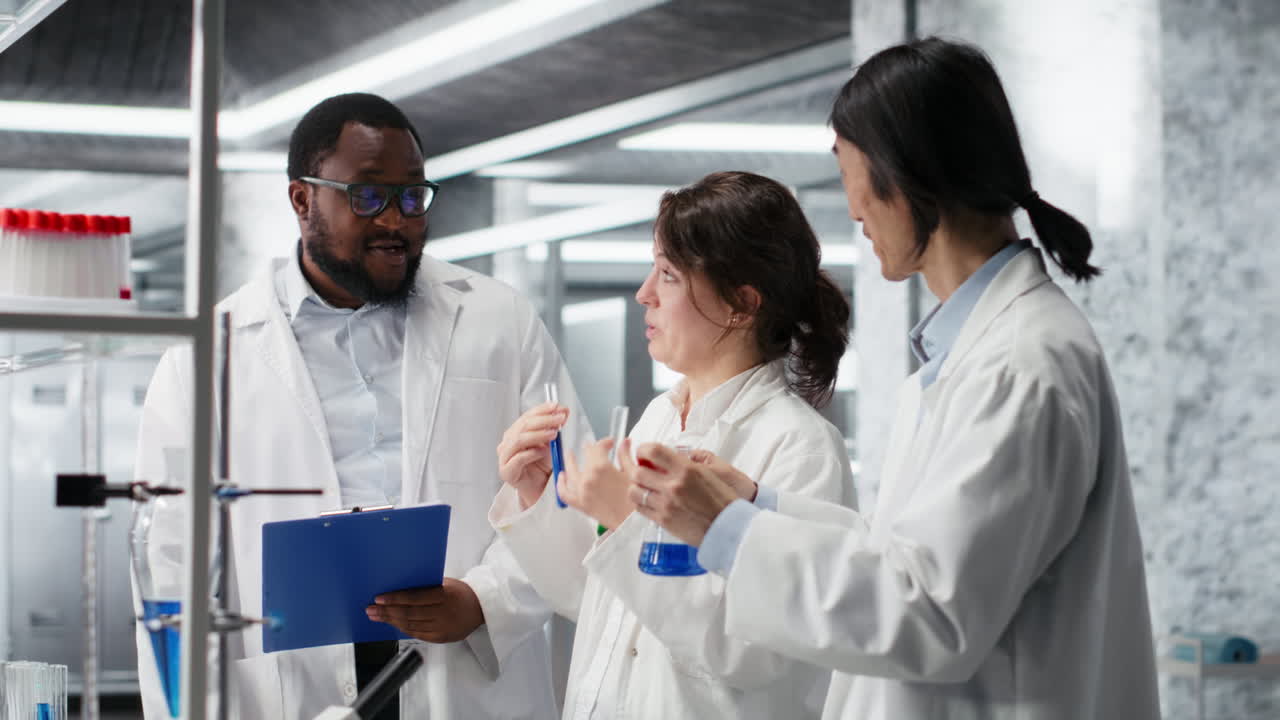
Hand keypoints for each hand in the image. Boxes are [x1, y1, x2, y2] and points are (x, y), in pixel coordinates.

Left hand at [366, 578, 484, 643]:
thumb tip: (399, 589)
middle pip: (409, 614)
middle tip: (371, 610)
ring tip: (377, 617)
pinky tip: (393, 624)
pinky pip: (417, 634)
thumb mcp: (445, 583)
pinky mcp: (441, 638)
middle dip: (387, 612)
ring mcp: (442, 628)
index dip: (395, 599)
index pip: (414, 598)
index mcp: (444, 595)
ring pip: (411, 626)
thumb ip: (425, 587)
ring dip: (391, 621)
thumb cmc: (461, 592)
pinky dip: (403, 629)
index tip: (379, 598)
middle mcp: (443, 613)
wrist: (481, 608)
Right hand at [497, 402, 568, 508]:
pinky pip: (518, 458)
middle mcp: (507, 442)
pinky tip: (543, 451)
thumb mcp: (550, 443)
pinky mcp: (506, 471)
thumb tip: (563, 411)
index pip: (527, 416)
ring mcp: (504, 457)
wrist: (539, 489)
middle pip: (523, 426)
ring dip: (538, 434)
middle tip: (559, 419)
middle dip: (543, 420)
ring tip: (554, 434)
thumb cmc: (542, 466)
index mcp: (516, 432)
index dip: (542, 410)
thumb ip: (554, 427)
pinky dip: (531, 452)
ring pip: (519, 440)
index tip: (557, 406)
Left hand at [559, 437, 634, 529]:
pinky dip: (561, 484)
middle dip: (591, 450)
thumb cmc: (639, 500)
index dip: (605, 442)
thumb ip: (626, 455)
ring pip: (572, 472)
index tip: (611, 443)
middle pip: (585, 458)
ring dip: (571, 462)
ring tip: (570, 456)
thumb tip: (624, 442)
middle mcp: (588, 478)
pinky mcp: (582, 505)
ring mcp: (582, 492)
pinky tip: (562, 477)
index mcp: (601, 467)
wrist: (637, 523)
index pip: (598, 447)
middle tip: (595, 448)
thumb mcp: (634, 473)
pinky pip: (565, 494)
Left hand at [628, 442, 744, 545]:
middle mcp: (674, 486)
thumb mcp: (710, 471)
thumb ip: (687, 461)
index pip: (652, 451)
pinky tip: (646, 498)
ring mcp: (666, 504)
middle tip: (639, 466)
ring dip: (635, 485)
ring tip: (642, 484)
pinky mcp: (663, 520)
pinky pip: (640, 508)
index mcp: (687, 470)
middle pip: (637, 471)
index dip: (643, 449)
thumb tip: (670, 455)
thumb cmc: (723, 500)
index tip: (643, 451)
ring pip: (634, 491)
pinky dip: (640, 501)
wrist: (729, 527)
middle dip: (634, 466)